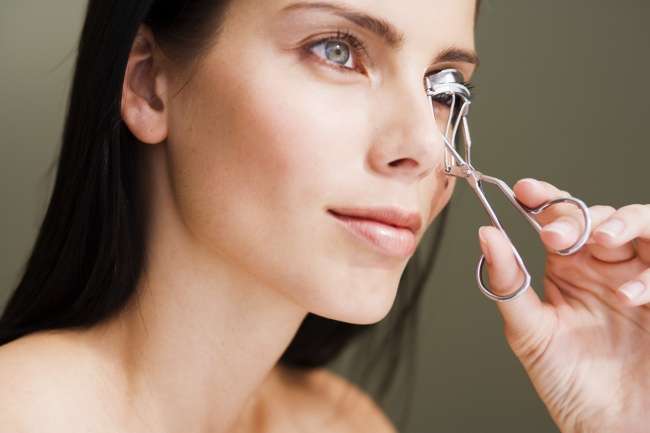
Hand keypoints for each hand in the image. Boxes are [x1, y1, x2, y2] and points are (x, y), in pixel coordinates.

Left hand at [478, 177, 649, 432]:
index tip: (525, 190)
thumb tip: (485, 235)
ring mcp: (639, 281)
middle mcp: (605, 268)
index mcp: (568, 268)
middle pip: (602, 216)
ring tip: (603, 240)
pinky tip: (630, 296)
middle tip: (557, 233)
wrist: (607, 427)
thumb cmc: (569, 382)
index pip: (558, 220)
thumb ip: (509, 283)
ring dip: (626, 224)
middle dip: (579, 216)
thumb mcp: (529, 331)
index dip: (544, 199)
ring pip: (645, 227)